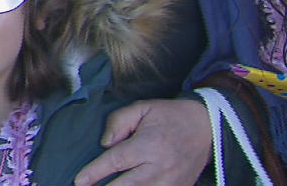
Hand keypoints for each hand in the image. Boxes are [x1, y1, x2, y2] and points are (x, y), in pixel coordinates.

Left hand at [74, 98, 210, 185]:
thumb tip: (104, 143)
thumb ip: (119, 121)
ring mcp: (170, 182)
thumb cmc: (170, 116)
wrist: (207, 127)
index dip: (95, 172)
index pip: (115, 161)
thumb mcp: (143, 108)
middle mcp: (159, 167)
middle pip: (126, 185)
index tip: (79, 181)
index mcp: (148, 145)